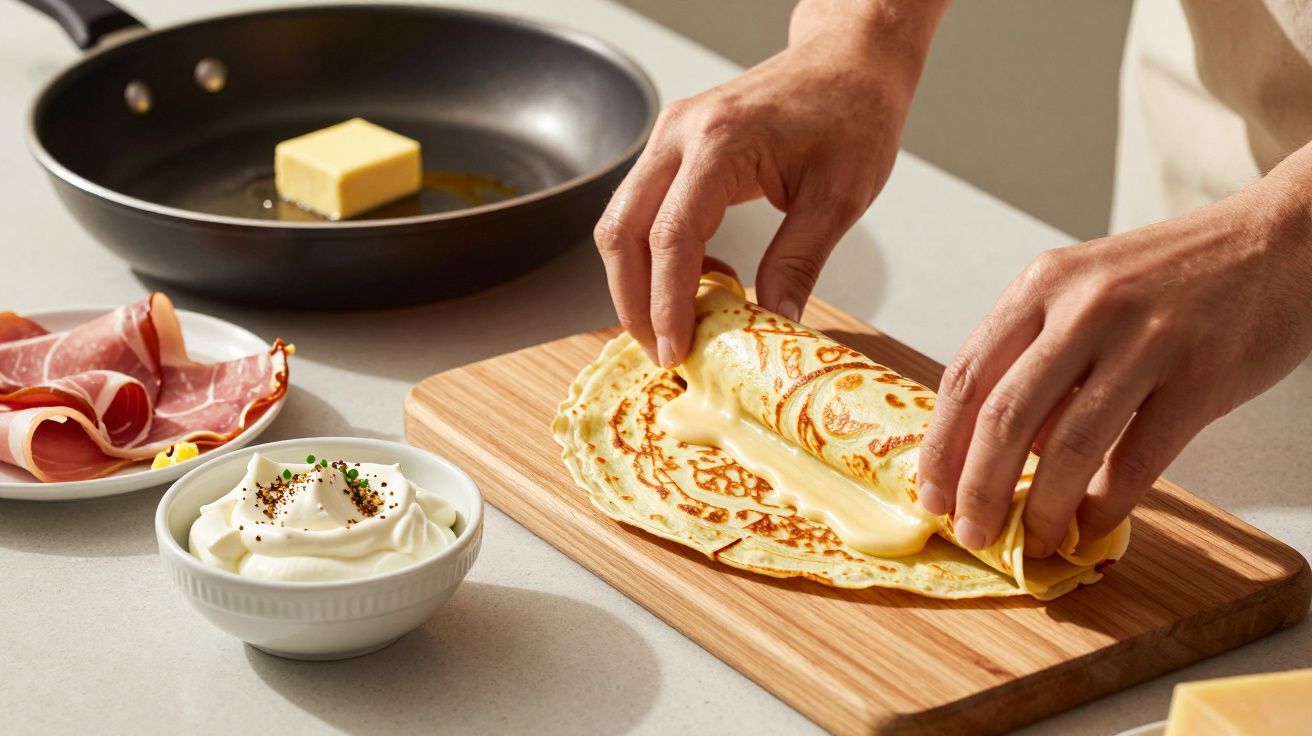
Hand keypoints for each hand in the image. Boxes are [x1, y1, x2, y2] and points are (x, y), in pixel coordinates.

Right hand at [594, 0, 947, 366]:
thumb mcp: (839, 197)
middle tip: (662, 351)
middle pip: (623, 231)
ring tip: (678, 324)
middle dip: (633, 301)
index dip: (666, 302)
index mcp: (722, 142)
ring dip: (637, 281)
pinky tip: (701, 278)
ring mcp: (670, 137)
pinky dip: (656, 255)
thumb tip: (771, 322)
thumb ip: (799, 262)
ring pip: (622, 222)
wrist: (849, 60)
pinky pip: (643, 210)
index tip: (676, 349)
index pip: (672, 236)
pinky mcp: (673, 147)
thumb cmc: (853, 113)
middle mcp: (681, 134)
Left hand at [917, 174, 1311, 555]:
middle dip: (978, 489)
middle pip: (1004, 416)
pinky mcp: (1203, 373)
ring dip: (1042, 508)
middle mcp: (1085, 306)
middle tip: (971, 532)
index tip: (930, 496)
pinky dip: (1108, 502)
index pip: (965, 377)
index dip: (940, 448)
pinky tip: (1092, 522)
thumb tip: (999, 450)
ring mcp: (1146, 338)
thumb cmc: (1174, 274)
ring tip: (1034, 541)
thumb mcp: (1085, 291)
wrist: (1279, 239)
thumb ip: (1038, 359)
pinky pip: (1139, 458)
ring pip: (1069, 445)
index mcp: (1042, 285)